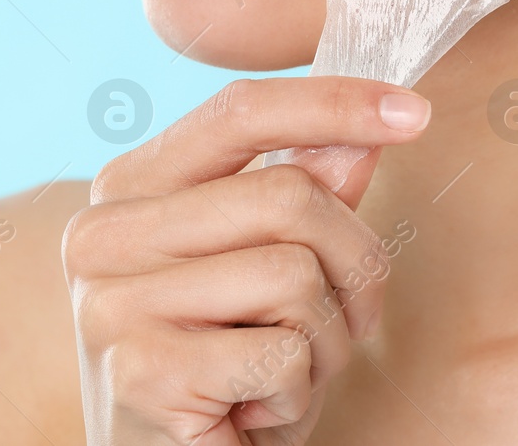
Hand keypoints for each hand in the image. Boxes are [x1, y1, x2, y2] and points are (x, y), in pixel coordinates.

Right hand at [63, 76, 431, 444]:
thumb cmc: (219, 367)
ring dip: (326, 341)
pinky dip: (296, 394)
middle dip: (354, 262)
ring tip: (283, 375)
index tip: (414, 111)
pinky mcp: (141, 372)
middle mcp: (103, 233)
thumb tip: (365, 132)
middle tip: (344, 321)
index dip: (333, 103)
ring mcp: (112, 302)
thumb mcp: (264, 267)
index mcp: (126, 188)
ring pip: (296, 275)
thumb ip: (305, 193)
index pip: (238, 112)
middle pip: (290, 194)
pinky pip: (283, 354)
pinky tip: (253, 413)